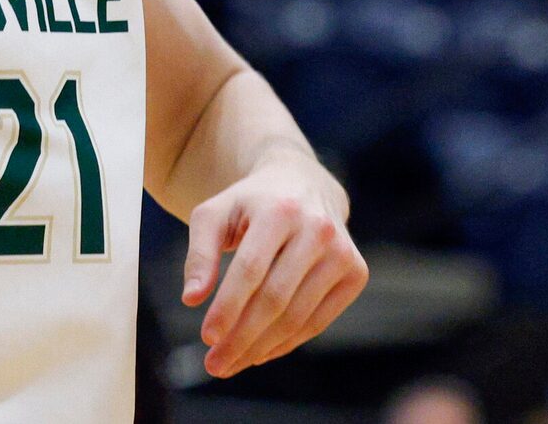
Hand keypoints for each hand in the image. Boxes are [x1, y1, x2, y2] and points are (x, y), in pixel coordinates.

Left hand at [182, 159, 367, 378]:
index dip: (228, 307)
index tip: (206, 337)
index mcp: (280, 209)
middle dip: (241, 337)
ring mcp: (342, 251)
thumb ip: (199, 253)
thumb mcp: (215, 214)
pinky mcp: (356, 272)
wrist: (302, 183)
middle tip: (214, 364)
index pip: (251, 269)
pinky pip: (318, 321)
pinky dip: (287, 343)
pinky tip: (259, 353)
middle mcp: (318, 228)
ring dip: (261, 348)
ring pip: (297, 316)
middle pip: (275, 298)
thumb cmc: (249, 204)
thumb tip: (192, 299)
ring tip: (231, 363)